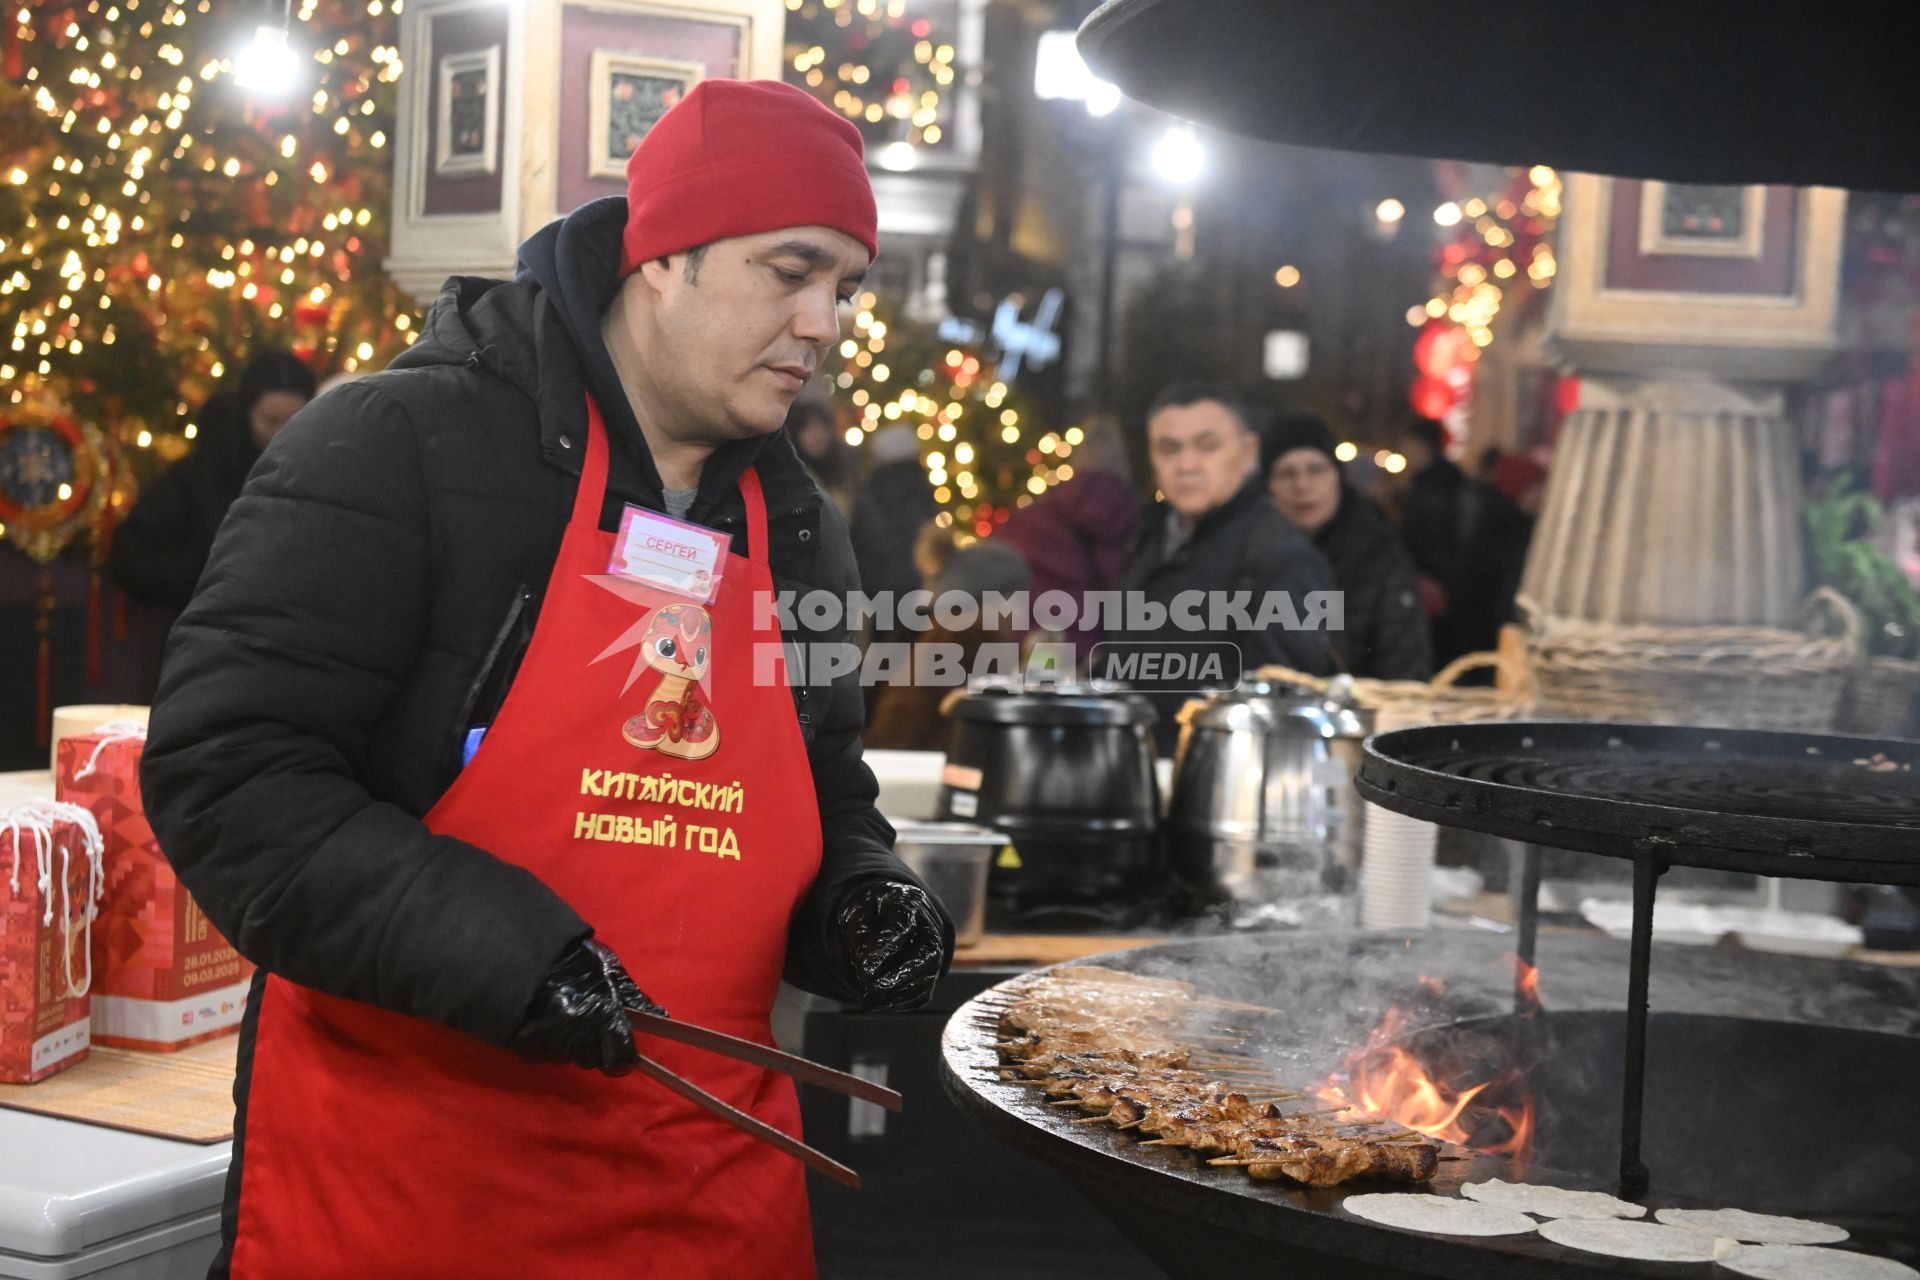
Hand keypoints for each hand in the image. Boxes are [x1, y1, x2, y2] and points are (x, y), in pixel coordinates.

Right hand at [509, 939, 665, 1074]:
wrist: (528, 954)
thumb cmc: (576, 959)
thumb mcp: (611, 971)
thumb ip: (634, 997)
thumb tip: (660, 1015)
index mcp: (604, 1018)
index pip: (620, 1060)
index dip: (622, 1057)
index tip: (618, 1047)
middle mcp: (579, 1036)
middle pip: (593, 1061)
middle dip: (593, 1047)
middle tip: (587, 1023)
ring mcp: (552, 1045)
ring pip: (568, 1058)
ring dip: (570, 1044)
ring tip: (564, 1016)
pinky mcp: (528, 1048)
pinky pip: (544, 1054)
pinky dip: (547, 1042)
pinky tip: (545, 1020)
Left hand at [835, 881, 947, 1011]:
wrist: (884, 916)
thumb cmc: (868, 911)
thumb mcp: (856, 909)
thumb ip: (857, 929)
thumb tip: (866, 964)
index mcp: (910, 902)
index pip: (902, 926)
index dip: (884, 949)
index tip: (864, 969)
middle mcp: (929, 928)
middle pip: (927, 956)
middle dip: (896, 978)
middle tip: (868, 989)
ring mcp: (933, 954)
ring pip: (924, 982)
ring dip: (894, 995)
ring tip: (866, 997)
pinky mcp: (928, 977)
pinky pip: (919, 997)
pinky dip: (898, 1004)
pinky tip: (875, 1002)